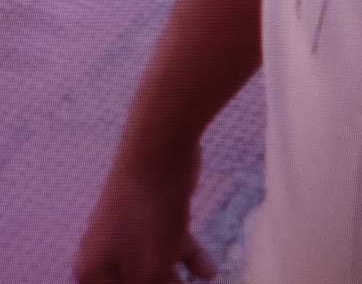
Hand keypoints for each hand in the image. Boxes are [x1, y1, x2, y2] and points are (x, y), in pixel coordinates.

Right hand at [73, 142, 216, 283]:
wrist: (159, 148)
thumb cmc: (147, 216)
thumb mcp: (151, 271)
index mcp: (93, 273)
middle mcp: (104, 254)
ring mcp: (129, 231)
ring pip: (155, 268)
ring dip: (178, 282)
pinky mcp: (152, 214)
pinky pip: (169, 246)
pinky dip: (187, 259)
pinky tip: (209, 272)